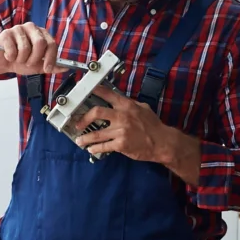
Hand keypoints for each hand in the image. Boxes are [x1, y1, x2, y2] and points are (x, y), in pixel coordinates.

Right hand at [0, 22, 62, 88]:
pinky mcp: (6, 33)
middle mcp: (31, 28)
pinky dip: (11, 57)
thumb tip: (66, 68)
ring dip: (21, 59)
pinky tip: (8, 55)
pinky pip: (13, 49)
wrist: (1, 62)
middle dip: (35, 58)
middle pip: (40, 43)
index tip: (47, 68)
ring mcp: (18, 29)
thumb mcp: (38, 66)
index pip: (51, 43)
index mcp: (42, 34)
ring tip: (17, 59)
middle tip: (28, 63)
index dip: (50, 58)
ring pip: (26, 48)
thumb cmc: (19, 61)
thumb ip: (51, 66)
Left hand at [75, 86, 201, 184]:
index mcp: (127, 105)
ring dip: (85, 138)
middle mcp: (122, 116)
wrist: (162, 142)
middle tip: (78, 123)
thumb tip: (119, 101)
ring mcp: (120, 131)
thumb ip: (130, 105)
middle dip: (83, 118)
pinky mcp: (121, 144)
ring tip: (80, 140)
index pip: (107, 94)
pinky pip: (104, 146)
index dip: (95, 91)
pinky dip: (95, 148)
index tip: (85, 91)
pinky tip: (91, 149)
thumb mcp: (143, 109)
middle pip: (96, 112)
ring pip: (97, 134)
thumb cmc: (153, 126)